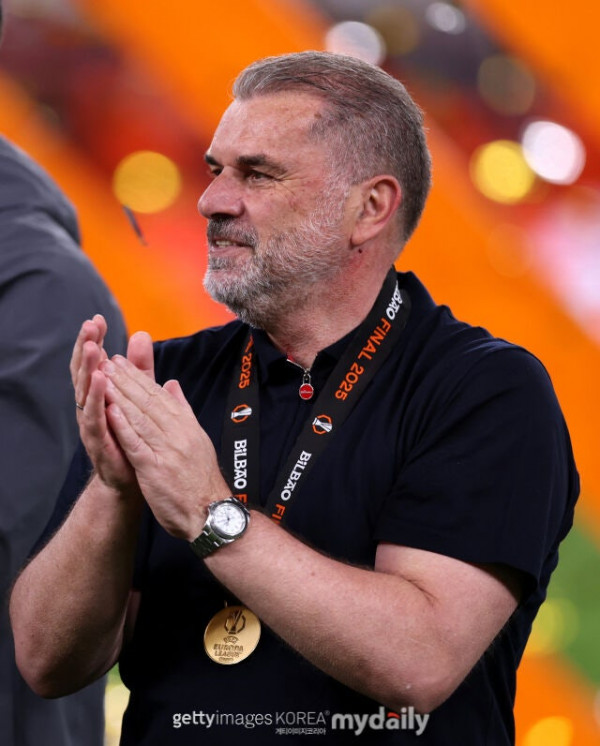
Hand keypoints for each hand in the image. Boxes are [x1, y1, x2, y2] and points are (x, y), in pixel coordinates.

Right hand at [70, 318, 153, 493]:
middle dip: (86, 348)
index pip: (94, 361)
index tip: (98, 319)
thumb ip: (140, 367)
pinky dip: (96, 399)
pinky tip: (99, 382)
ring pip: (85, 391)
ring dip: (88, 368)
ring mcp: (91, 422)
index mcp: (100, 393)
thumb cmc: (134, 434)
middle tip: (90, 327)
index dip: (95, 340)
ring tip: (93, 348)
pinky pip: (93, 416)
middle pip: (84, 371)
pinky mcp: (97, 440)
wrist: (134, 477)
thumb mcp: (140, 394)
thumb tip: (142, 335)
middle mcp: (91, 404)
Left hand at [102, 355, 229, 539]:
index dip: (139, 377)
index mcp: (186, 425)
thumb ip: (183, 411)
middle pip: (148, 401)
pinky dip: (123, 426)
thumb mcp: (197, 439)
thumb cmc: (200, 480)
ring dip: (120, 396)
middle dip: (126, 380)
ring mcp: (167, 449)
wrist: (210, 512)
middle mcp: (178, 433)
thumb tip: (173, 385)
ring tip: (104, 378)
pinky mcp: (155, 468)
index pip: (159, 395)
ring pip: (140, 417)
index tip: (122, 362)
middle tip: (107, 362)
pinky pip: (136, 443)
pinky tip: (110, 411)